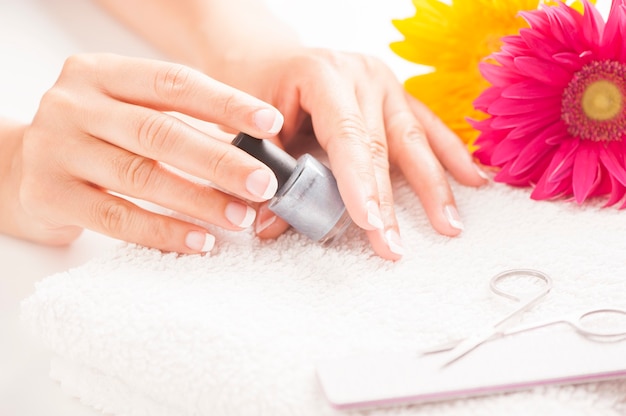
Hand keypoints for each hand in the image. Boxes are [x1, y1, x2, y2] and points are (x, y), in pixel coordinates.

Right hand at [10, 53, 285, 252]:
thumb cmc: (91, 140)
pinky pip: (118, 218)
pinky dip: (164, 232)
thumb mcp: (126, 114)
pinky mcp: (49, 195)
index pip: (173, 83)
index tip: (270, 124)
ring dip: (200, 201)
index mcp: (101, 74)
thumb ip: (177, 124)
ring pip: (141, 177)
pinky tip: (199, 240)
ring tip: (240, 216)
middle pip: (160, 133)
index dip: (226, 103)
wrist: (17, 169)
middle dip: (220, 161)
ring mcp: (57, 149)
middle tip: (263, 183)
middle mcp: (74, 105)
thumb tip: (252, 151)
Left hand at [242, 48, 488, 259]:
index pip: (346, 135)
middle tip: (393, 246)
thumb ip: (267, 174)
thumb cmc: (264, 92)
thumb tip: (269, 225)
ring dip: (434, 186)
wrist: (277, 61)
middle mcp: (360, 76)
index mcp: (323, 76)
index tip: (369, 223)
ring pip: (414, 138)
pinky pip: (429, 126)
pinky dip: (451, 155)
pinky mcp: (399, 95)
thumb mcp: (256, 129)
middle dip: (389, 202)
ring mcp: (385, 83)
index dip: (359, 182)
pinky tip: (473, 179)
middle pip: (381, 144)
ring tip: (449, 226)